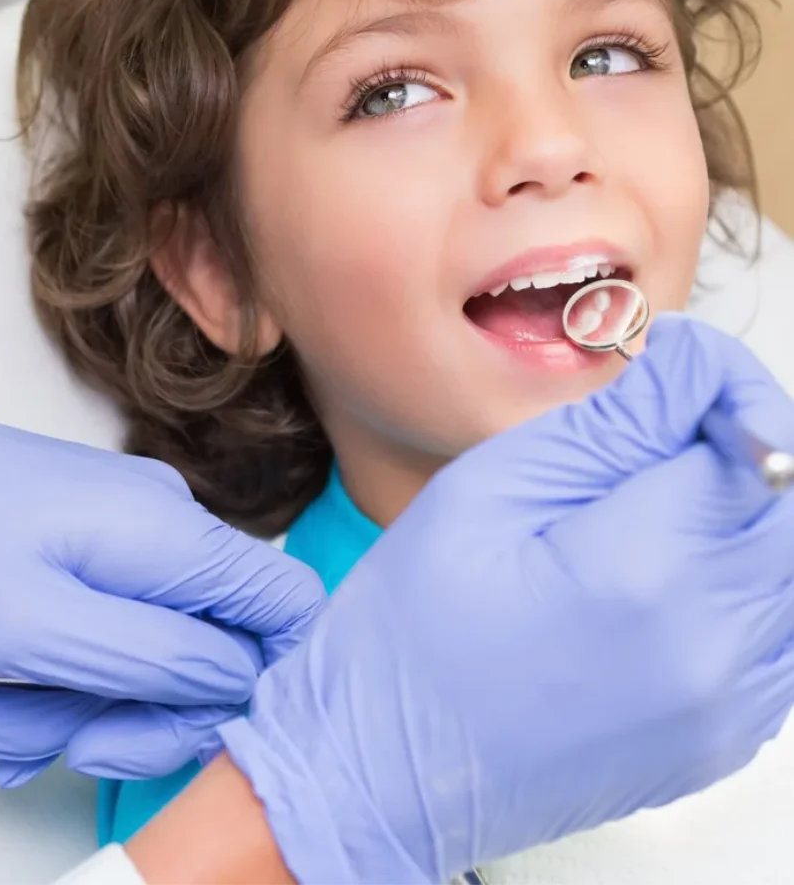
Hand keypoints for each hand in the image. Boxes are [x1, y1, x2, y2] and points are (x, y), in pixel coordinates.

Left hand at [0, 419, 324, 784]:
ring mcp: (128, 538)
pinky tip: (4, 689)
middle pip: (215, 649)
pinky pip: (108, 632)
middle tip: (69, 740)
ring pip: (152, 652)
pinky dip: (62, 676)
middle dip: (143, 713)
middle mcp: (167, 530)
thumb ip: (155, 658)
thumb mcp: (40, 628)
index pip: (290, 607)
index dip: (263, 684)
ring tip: (5, 713)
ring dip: (84, 704)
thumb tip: (241, 681)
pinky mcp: (91, 550)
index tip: (190, 731)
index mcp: (175, 536)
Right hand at [205, 317, 793, 884]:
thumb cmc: (413, 632)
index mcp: (645, 571)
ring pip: (791, 571)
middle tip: (669, 426)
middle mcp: (707, 649)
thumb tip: (691, 367)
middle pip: (787, 505)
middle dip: (743, 444)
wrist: (384, 770)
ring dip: (744, 515)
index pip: (753, 441)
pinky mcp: (721, 742)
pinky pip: (779, 638)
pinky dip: (744, 584)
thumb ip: (612, 423)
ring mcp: (723, 708)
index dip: (720, 390)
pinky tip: (667, 571)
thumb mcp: (492, 487)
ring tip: (657, 501)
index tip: (679, 375)